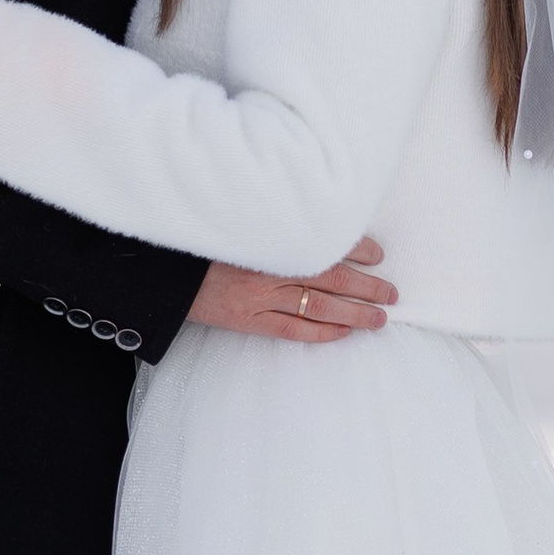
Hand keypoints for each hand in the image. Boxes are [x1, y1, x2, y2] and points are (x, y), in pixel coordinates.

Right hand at [189, 237, 397, 343]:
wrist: (161, 268)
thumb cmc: (202, 242)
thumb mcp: (239, 221)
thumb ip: (276, 224)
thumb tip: (315, 225)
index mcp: (273, 237)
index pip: (326, 242)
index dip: (358, 248)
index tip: (378, 253)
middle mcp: (271, 266)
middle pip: (332, 276)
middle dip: (367, 285)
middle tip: (392, 292)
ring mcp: (260, 295)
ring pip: (320, 306)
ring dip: (355, 312)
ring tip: (379, 318)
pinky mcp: (248, 319)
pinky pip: (293, 329)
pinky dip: (322, 333)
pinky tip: (343, 333)